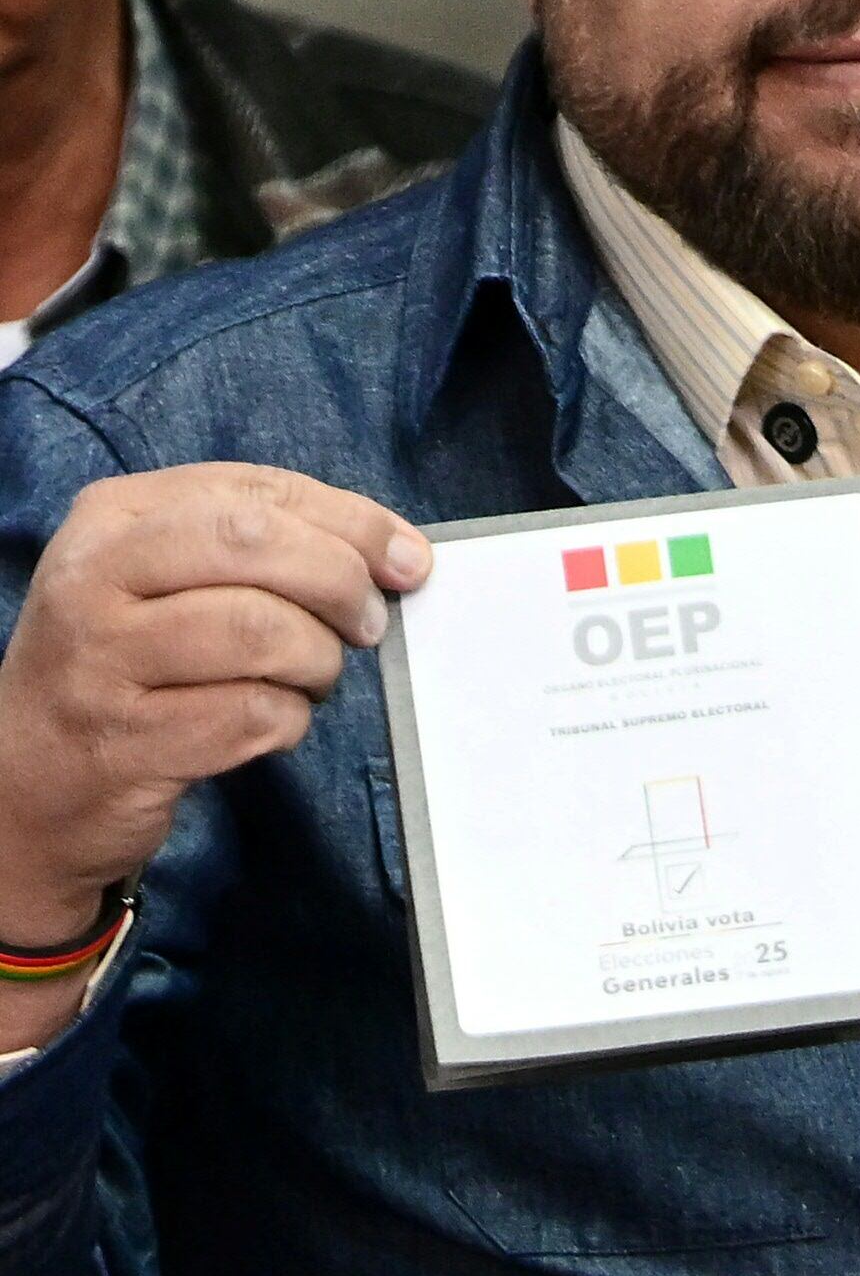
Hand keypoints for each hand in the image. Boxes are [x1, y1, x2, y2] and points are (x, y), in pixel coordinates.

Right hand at [0, 464, 427, 947]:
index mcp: (113, 518)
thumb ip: (270, 546)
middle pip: (255, 544)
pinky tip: (268, 725)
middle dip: (340, 582)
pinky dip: (288, 722)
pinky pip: (252, 715)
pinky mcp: (122, 741)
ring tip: (309, 679)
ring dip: (317, 662)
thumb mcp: (169, 581)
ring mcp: (98, 661)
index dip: (353, 522)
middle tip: (367, 624)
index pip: (257, 492)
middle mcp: (93, 577)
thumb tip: (401, 552)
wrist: (25, 783)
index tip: (406, 559)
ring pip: (261, 631)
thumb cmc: (130, 667)